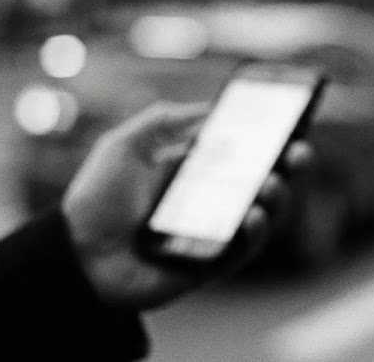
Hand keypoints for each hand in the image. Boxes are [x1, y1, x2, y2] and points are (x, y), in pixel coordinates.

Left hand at [62, 102, 311, 308]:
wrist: (74, 253)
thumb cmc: (96, 199)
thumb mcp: (125, 144)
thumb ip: (164, 119)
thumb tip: (211, 108)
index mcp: (198, 172)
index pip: (247, 153)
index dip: (273, 140)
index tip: (292, 124)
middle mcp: (213, 202)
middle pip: (267, 182)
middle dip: (290, 167)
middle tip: (299, 151)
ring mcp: (215, 234)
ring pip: (264, 216)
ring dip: (277, 199)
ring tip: (271, 183)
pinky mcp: (210, 265)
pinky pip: (243, 250)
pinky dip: (253, 232)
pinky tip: (254, 214)